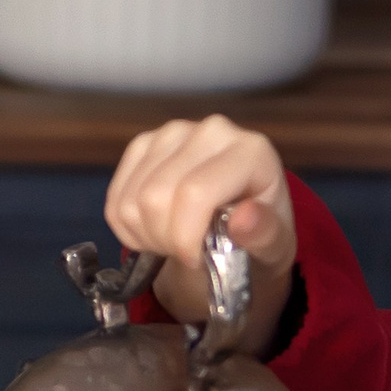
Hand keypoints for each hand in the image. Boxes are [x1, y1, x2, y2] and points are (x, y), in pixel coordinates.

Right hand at [104, 116, 294, 344]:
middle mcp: (211, 131)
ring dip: (146, 236)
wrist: (241, 220)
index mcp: (250, 151)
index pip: (195, 193)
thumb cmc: (260, 232)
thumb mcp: (274, 246)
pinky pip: (116, 197)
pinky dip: (128, 227)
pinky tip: (155, 230)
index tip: (198, 259)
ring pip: (133, 199)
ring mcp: (173, 133)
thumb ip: (264, 234)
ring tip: (173, 242)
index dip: (186, 238)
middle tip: (186, 254)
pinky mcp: (144, 143)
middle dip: (165, 240)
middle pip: (156, 197)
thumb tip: (244, 218)